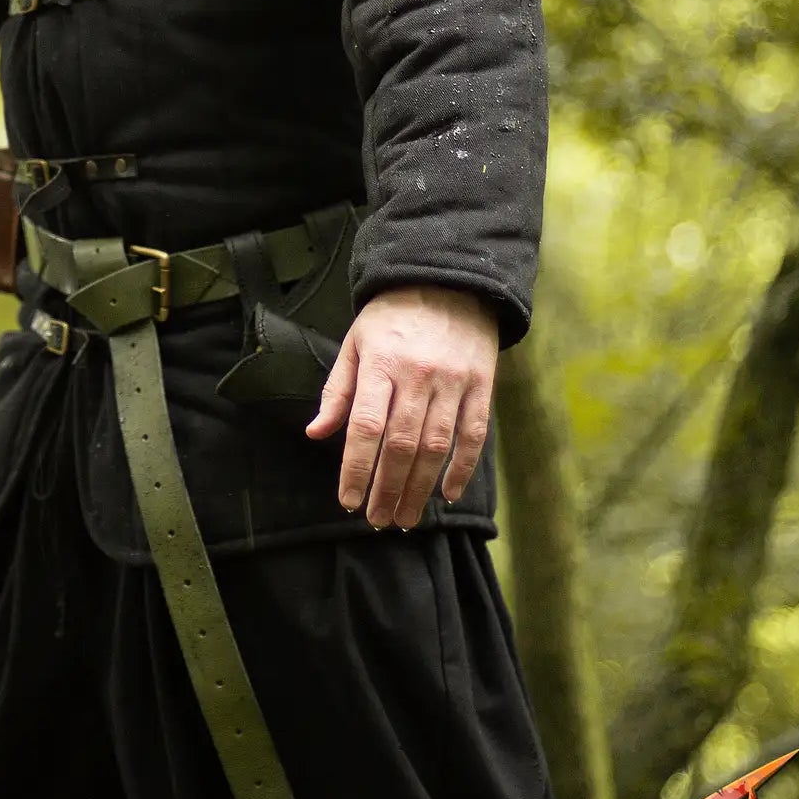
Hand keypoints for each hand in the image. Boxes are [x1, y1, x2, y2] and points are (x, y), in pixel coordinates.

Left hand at [305, 286, 498, 528]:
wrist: (447, 280)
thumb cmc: (392, 317)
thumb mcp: (355, 343)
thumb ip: (338, 391)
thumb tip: (317, 433)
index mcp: (381, 364)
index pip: (366, 427)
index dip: (357, 469)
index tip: (349, 501)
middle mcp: (418, 375)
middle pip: (401, 444)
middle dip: (387, 488)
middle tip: (378, 519)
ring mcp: (453, 381)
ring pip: (436, 446)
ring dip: (420, 488)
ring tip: (405, 516)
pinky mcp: (481, 385)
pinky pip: (473, 435)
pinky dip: (462, 469)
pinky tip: (447, 493)